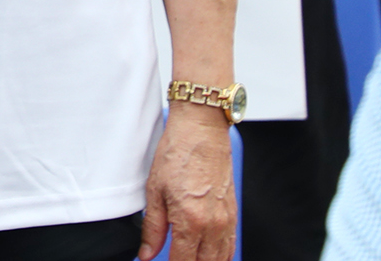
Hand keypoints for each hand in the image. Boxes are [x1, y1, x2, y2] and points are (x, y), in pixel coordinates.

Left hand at [139, 103, 235, 259]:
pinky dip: (221, 255)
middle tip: (174, 259)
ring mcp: (227, 221)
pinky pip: (230, 246)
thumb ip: (152, 228)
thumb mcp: (154, 191)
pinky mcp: (234, 214)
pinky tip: (209, 255)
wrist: (201, 132)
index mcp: (190, 221)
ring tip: (189, 257)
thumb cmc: (177, 155)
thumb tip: (146, 254)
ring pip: (220, 259)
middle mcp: (212, 225)